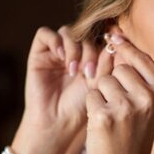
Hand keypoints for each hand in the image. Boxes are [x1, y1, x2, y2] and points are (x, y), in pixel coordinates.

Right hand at [21, 24, 114, 147]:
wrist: (58, 122)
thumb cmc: (80, 108)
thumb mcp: (99, 83)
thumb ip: (107, 63)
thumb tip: (114, 41)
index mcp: (91, 58)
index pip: (98, 37)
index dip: (104, 44)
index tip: (107, 59)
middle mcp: (73, 52)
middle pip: (84, 33)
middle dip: (89, 51)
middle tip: (89, 72)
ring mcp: (56, 52)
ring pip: (67, 32)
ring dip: (74, 47)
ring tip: (74, 70)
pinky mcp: (39, 54)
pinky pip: (45, 34)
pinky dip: (55, 41)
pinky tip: (61, 58)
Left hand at [85, 27, 153, 153]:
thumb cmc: (133, 139)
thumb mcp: (147, 108)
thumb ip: (139, 79)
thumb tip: (117, 39)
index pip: (142, 59)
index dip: (125, 49)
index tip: (115, 39)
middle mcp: (148, 98)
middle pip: (119, 69)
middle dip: (112, 84)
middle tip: (119, 110)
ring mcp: (126, 107)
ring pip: (102, 81)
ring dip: (101, 96)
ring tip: (111, 119)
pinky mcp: (104, 115)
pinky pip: (90, 95)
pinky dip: (91, 108)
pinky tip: (101, 126)